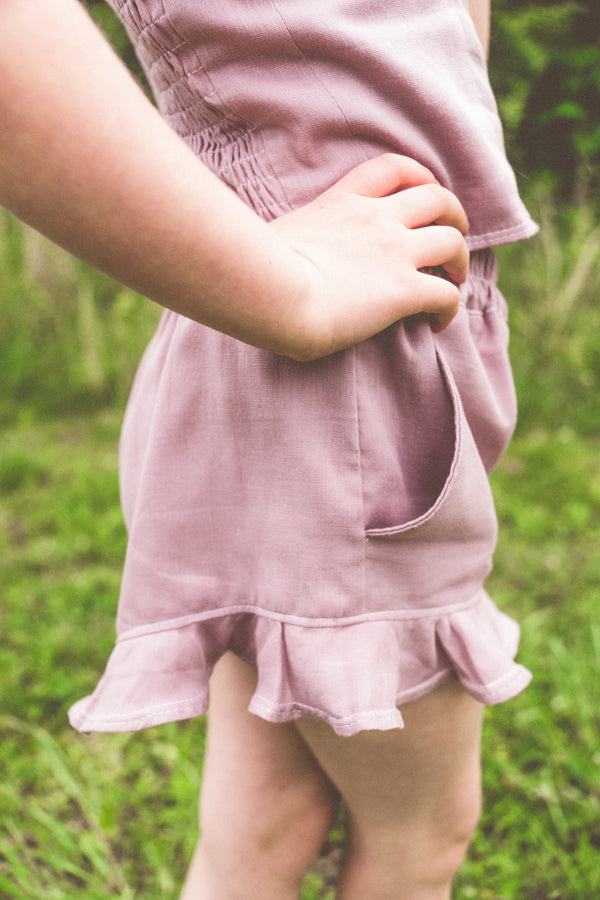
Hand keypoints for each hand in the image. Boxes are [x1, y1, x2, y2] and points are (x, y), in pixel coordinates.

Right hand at [270, 154, 469, 359]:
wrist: (272, 291)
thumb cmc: (259, 271)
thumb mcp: (277, 236)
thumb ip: (294, 237)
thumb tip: (276, 255)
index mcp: (344, 202)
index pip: (392, 168)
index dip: (418, 175)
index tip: (425, 189)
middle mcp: (377, 220)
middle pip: (436, 198)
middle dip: (453, 214)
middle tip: (454, 234)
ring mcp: (394, 253)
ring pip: (452, 242)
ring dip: (460, 260)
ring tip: (455, 277)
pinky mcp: (403, 290)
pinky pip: (446, 295)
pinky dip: (450, 308)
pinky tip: (438, 323)